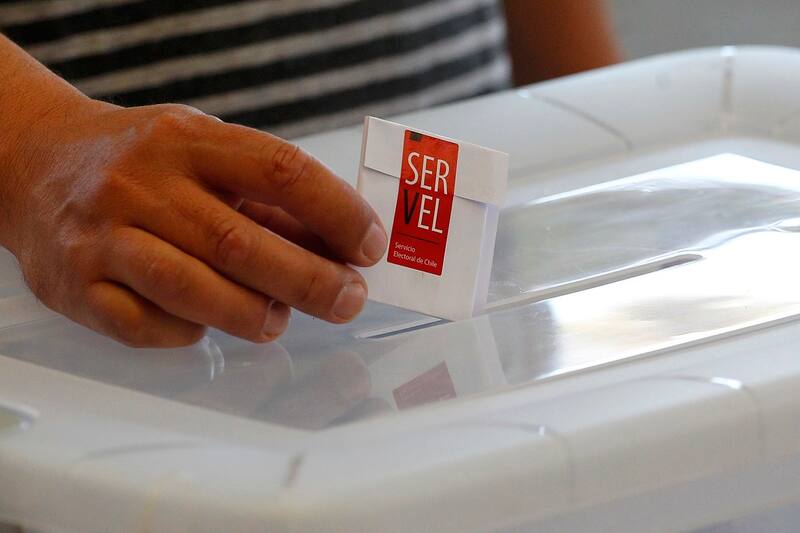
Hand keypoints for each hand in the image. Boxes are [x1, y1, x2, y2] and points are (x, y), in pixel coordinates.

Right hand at [1, 101, 386, 346]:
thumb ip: (267, 199)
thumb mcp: (204, 152)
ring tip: (281, 320)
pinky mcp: (78, 288)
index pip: (279, 169)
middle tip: (349, 300)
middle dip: (310, 280)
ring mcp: (104, 238)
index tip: (370, 245)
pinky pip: (148, 326)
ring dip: (254, 314)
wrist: (35, 163)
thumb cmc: (143, 162)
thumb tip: (343, 247)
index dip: (336, 211)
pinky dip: (191, 333)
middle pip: (241, 242)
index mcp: (187, 139)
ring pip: (193, 289)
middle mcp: (142, 184)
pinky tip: (207, 323)